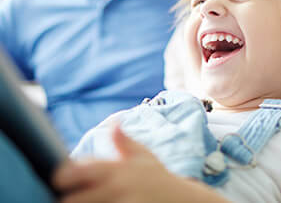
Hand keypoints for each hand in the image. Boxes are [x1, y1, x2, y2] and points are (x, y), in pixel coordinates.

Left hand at [53, 126, 186, 202]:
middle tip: (69, 197)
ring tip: (86, 202)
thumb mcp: (144, 157)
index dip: (63, 176)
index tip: (61, 180)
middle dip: (68, 199)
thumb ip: (124, 142)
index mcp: (118, 169)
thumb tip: (114, 122)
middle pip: (74, 200)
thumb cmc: (158, 178)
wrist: (182, 201)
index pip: (77, 172)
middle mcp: (118, 188)